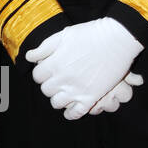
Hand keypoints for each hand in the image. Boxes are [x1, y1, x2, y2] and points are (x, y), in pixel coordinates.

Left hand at [26, 17, 142, 117]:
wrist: (117, 39)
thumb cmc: (90, 34)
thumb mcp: (63, 34)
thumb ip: (44, 47)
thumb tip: (29, 57)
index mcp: (54, 63)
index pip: (37, 76)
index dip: (42, 73)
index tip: (49, 70)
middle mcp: (62, 79)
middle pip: (46, 90)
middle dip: (50, 84)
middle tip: (58, 79)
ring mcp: (77, 90)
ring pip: (57, 103)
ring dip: (59, 98)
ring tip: (65, 92)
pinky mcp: (91, 97)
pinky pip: (75, 113)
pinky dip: (71, 113)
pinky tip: (72, 107)